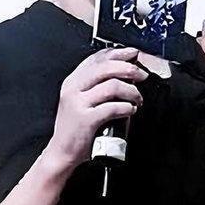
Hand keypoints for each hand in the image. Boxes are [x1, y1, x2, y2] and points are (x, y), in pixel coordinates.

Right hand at [46, 47, 147, 167]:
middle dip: (130, 69)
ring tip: (137, 99)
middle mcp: (73, 88)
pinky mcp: (85, 119)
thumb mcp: (82, 99)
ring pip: (113, 86)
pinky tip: (130, 110)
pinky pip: (113, 107)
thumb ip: (98, 83)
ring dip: (131, 91)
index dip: (119, 53)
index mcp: (73, 80)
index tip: (134, 53)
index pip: (97, 57)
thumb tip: (126, 69)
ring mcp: (78, 103)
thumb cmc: (77, 126)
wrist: (62, 152)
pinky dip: (126, 107)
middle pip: (107, 68)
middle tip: (142, 76)